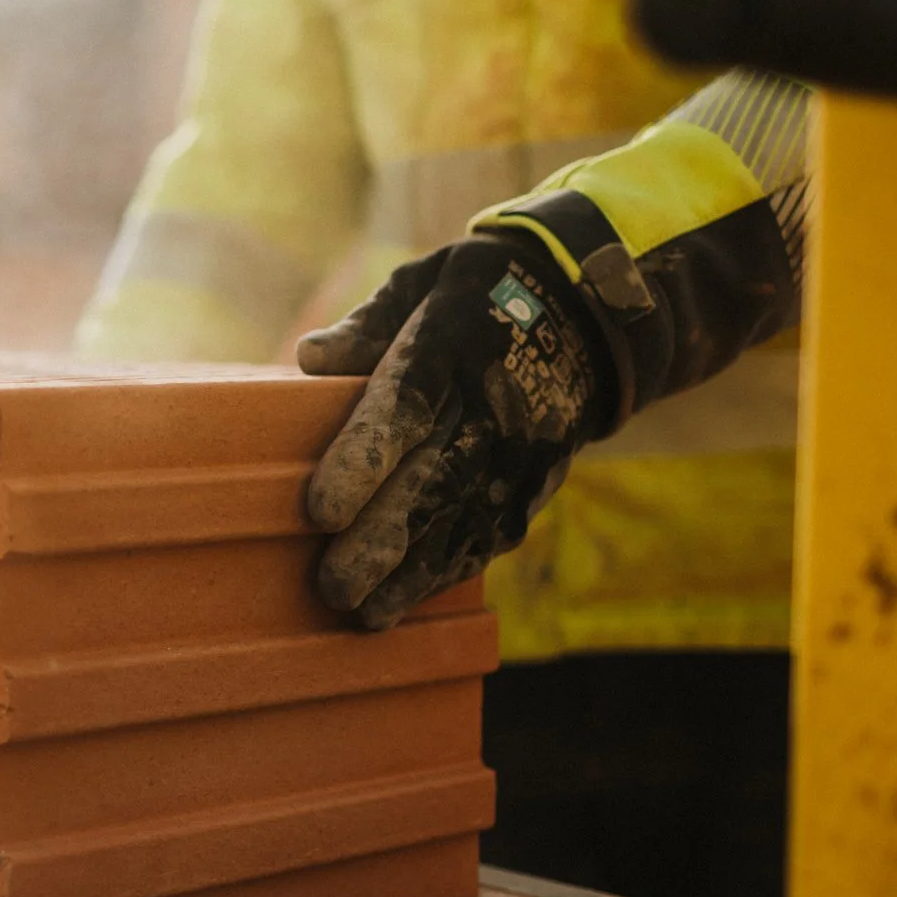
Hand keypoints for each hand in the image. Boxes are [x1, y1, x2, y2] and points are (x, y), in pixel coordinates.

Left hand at [295, 232, 614, 628]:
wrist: (586, 316)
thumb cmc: (475, 299)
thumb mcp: (424, 284)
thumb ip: (367, 324)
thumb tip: (310, 357)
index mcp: (449, 348)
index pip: (405, 410)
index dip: (363, 463)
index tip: (319, 511)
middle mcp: (489, 408)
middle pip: (431, 484)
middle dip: (379, 543)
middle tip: (330, 585)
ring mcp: (518, 453)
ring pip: (461, 524)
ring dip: (410, 575)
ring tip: (360, 611)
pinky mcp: (534, 485)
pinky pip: (488, 537)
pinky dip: (444, 574)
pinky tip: (400, 604)